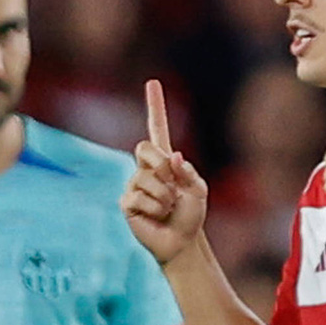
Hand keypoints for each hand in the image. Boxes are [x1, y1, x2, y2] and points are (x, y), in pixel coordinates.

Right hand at [122, 79, 208, 264]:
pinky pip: (140, 196)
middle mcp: (146, 168)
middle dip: (162, 166)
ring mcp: (134, 184)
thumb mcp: (198, 190)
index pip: (157, 128)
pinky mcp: (127, 202)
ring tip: (167, 207)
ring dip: (164, 196)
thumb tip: (174, 157)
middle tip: (173, 188)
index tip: (152, 83)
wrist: (181, 241)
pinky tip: (157, 215)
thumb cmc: (190, 215)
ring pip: (146, 177)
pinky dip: (155, 208)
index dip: (155, 106)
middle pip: (144, 147)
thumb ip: (188, 172)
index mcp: (165, 160)